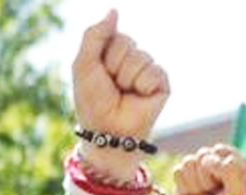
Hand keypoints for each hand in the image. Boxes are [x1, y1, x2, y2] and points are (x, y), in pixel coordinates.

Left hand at [71, 10, 168, 179]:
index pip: (114, 34)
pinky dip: (142, 85)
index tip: (98, 74)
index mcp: (111, 53)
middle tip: (111, 86)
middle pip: (127, 42)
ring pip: (141, 56)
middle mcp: (130, 60)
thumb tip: (113, 10)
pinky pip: (154, 71)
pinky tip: (138, 97)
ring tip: (123, 94)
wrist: (107, 132)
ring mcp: (147, 71)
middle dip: (114, 65)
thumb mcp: (84, 64)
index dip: (102, 54)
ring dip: (126, 78)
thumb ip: (94, 35)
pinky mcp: (161, 84)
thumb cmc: (92, 101)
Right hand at [173, 145, 245, 194]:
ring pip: (189, 162)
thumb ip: (231, 171)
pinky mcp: (183, 178)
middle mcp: (216, 162)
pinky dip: (185, 187)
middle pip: (203, 154)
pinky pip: (178, 171)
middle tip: (213, 193)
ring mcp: (198, 169)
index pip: (221, 150)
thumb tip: (209, 160)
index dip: (219, 167)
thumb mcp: (237, 194)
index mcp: (233, 163)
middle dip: (206, 178)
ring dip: (196, 184)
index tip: (224, 185)